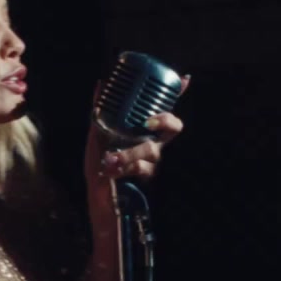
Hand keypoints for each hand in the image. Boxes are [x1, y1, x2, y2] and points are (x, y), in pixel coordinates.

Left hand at [83, 75, 189, 225]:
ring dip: (130, 153)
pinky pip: (143, 169)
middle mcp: (153, 147)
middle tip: (148, 122)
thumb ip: (99, 115)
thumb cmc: (99, 170)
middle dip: (164, 121)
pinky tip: (111, 170)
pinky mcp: (150, 181)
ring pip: (153, 150)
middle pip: (173, 128)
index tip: (184, 79)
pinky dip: (125, 168)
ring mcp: (153, 164)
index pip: (164, 111)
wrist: (97, 201)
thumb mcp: (96, 138)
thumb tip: (100, 85)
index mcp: (142, 134)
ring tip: (110, 159)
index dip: (177, 95)